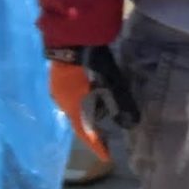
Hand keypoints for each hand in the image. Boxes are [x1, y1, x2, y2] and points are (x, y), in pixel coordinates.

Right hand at [47, 46, 136, 160]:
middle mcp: (61, 100)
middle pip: (78, 119)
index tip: (106, 157)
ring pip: (74, 105)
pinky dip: (82, 97)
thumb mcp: (110, 80)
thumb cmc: (90, 60)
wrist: (70, 32)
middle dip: (92, 128)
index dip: (96, 145)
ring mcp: (56, 86)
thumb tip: (132, 122)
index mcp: (72, 105)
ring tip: (102, 112)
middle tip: (106, 136)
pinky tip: (91, 91)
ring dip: (87, 110)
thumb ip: (121, 101)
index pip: (85, 132)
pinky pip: (71, 94)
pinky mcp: (57, 74)